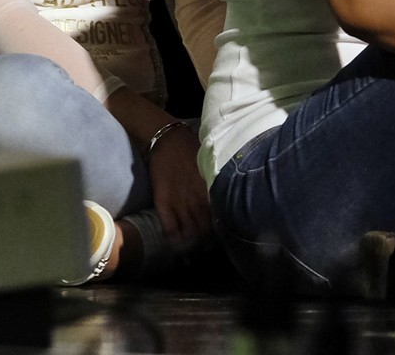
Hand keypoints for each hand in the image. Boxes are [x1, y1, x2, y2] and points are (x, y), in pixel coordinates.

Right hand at [145, 122, 214, 251]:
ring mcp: (180, 203)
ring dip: (192, 245)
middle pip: (205, 230)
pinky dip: (175, 240)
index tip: (224, 239)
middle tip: (208, 249)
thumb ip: (218, 184)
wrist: (169, 141)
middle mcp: (197, 200)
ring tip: (194, 253)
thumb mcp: (211, 169)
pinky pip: (170, 228)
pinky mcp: (163, 203)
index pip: (219, 219)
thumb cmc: (193, 152)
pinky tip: (178, 247)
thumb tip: (230, 196)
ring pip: (189, 232)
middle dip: (207, 243)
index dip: (221, 232)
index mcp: (211, 191)